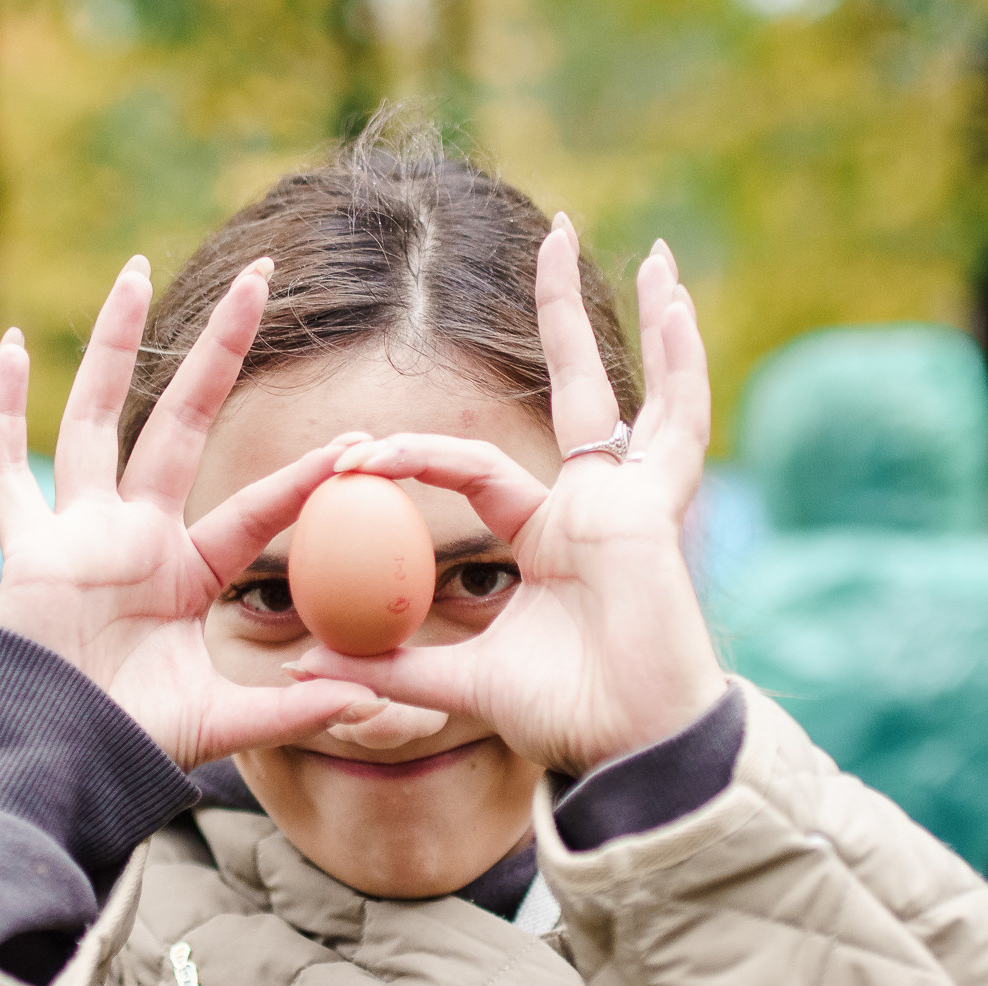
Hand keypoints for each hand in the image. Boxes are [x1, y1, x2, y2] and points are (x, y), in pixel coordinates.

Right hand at [0, 256, 379, 771]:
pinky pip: (7, 474)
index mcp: (185, 570)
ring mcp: (77, 534)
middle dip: (220, 350)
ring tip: (137, 269)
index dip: (305, 477)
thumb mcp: (228, 720)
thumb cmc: (135, 744)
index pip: (255, 508)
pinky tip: (18, 345)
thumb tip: (375, 702)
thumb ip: (296, 708)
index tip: (358, 446)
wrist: (61, 767)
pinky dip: (2, 411)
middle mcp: (134, 535)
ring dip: (116, 346)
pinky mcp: (27, 550)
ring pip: (96, 419)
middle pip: (181, 420)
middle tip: (259, 275)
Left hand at [286, 222, 726, 776]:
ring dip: (633, 316)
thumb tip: (305, 665)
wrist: (632, 746)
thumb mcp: (460, 685)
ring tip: (628, 244)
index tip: (350, 458)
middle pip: (573, 389)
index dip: (407, 456)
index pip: (468, 467)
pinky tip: (676, 299)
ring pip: (629, 390)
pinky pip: (675, 423)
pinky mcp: (654, 508)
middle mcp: (590, 506)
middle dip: (561, 316)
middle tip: (553, 236)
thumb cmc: (563, 719)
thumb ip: (394, 668)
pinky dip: (682, 362)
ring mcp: (629, 502)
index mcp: (545, 537)